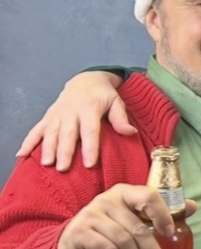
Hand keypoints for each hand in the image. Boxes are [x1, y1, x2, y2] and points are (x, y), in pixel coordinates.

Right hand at [17, 72, 131, 170]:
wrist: (85, 80)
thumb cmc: (104, 95)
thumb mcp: (117, 102)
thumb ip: (121, 118)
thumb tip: (131, 133)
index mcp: (89, 108)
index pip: (90, 131)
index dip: (90, 148)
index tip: (90, 164)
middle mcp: (70, 111)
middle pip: (67, 134)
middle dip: (65, 151)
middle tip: (63, 168)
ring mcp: (57, 113)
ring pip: (51, 132)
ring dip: (47, 148)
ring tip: (46, 164)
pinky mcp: (48, 116)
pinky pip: (36, 129)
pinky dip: (28, 142)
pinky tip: (21, 154)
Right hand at [57, 185, 196, 248]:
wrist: (75, 241)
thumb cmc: (112, 228)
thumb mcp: (135, 218)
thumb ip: (161, 213)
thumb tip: (193, 206)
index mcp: (125, 193)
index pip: (148, 195)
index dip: (162, 214)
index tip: (169, 233)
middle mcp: (107, 200)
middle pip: (137, 228)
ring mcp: (90, 215)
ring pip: (123, 241)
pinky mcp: (78, 233)